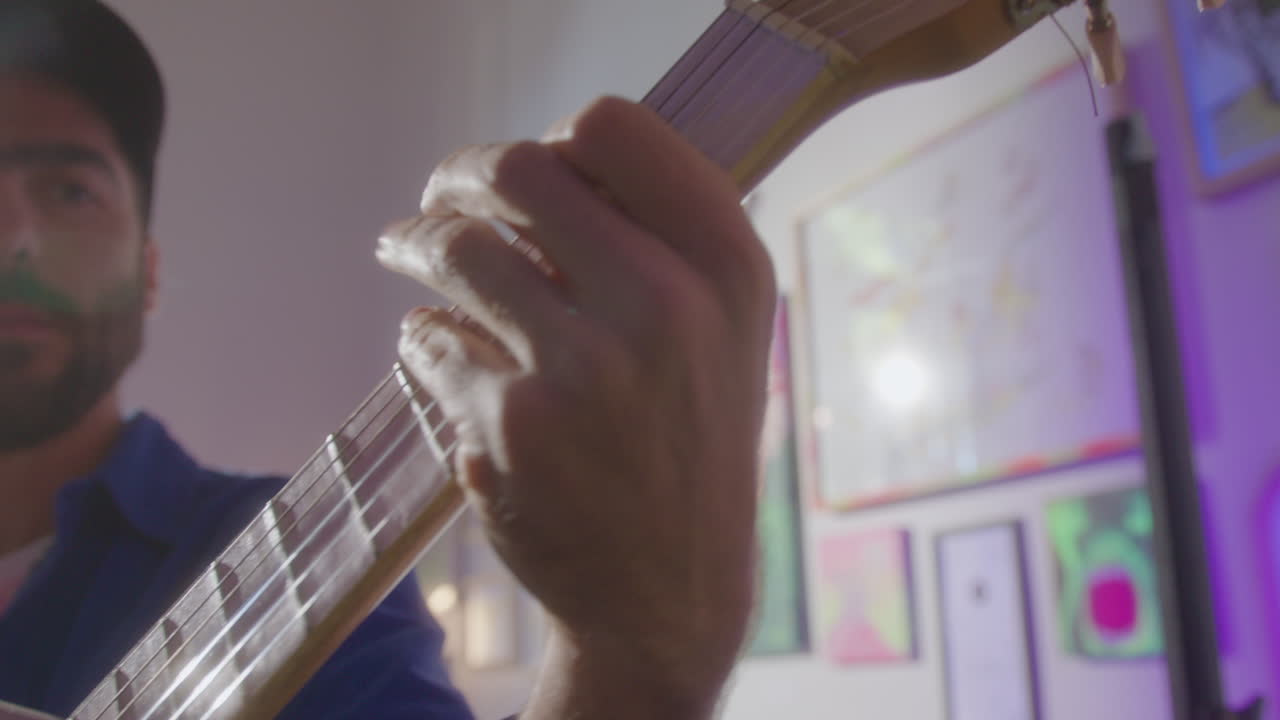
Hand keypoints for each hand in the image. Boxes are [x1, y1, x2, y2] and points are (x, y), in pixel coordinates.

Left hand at [378, 97, 775, 716]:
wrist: (669, 598)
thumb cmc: (689, 452)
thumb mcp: (723, 338)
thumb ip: (662, 244)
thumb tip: (547, 162)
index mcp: (726, 268)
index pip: (616, 129)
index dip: (554, 139)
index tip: (526, 170)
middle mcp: (665, 304)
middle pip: (518, 170)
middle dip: (456, 176)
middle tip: (435, 199)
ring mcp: (584, 365)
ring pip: (455, 248)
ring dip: (414, 242)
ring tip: (403, 250)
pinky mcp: (510, 424)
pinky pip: (429, 341)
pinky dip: (421, 338)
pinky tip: (434, 349)